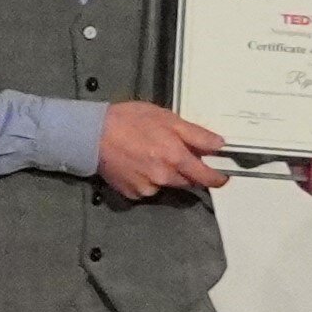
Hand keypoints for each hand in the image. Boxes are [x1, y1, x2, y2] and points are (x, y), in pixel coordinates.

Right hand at [92, 100, 236, 200]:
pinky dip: (147, 181)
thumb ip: (196, 134)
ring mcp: (148, 188)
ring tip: (149, 157)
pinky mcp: (132, 193)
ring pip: (168, 186)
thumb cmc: (129, 120)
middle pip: (188, 182)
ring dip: (166, 176)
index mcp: (176, 157)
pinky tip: (136, 166)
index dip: (218, 177)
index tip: (221, 175)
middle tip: (175, 155)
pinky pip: (148, 190)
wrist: (90, 134)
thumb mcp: (166, 118)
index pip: (208, 177)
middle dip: (187, 172)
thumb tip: (220, 145)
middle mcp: (164, 177)